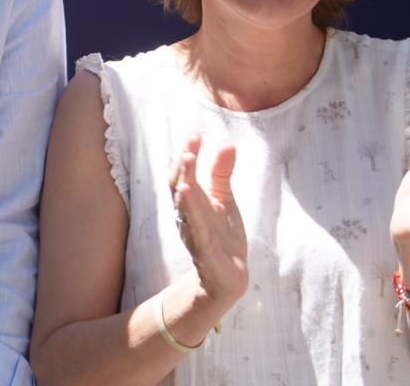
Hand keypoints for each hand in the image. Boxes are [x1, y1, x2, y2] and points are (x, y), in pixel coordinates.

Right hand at [171, 133, 248, 306]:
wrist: (230, 276)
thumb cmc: (223, 236)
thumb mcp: (224, 200)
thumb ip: (222, 173)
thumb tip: (227, 143)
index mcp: (191, 200)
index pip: (184, 172)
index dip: (188, 153)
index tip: (196, 134)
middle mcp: (186, 213)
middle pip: (178, 184)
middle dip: (183, 165)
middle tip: (190, 146)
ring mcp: (193, 229)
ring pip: (183, 203)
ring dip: (185, 181)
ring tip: (188, 161)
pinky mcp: (203, 247)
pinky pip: (194, 226)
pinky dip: (191, 210)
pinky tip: (190, 193)